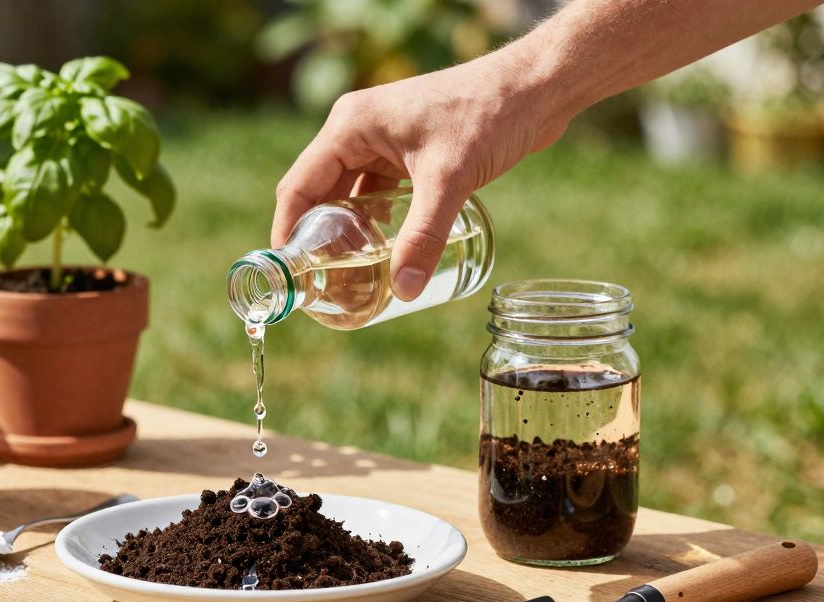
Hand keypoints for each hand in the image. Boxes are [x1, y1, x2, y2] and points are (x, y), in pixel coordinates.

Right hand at [272, 48, 569, 300]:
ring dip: (347, 232)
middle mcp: (357, 131)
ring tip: (348, 276)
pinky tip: (382, 251)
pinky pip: (377, 192)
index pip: (300, 186)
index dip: (288, 231)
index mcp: (350, 126)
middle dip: (318, 238)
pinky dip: (374, 221)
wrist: (535, 88)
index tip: (290, 274)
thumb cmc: (488, 115)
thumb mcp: (449, 180)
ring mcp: (382, 140)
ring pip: (349, 195)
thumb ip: (423, 237)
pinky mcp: (408, 151)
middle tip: (320, 284)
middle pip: (320, 193)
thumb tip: (405, 291)